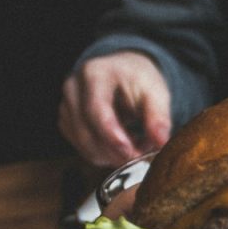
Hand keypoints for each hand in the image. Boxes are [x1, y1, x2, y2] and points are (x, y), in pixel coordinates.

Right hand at [59, 51, 172, 168]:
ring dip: (112, 155)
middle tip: (143, 156)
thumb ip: (159, 117)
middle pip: (86, 132)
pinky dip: (105, 154)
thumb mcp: (156, 92)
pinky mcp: (66, 122)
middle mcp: (73, 88)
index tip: (131, 153)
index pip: (96, 109)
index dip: (112, 135)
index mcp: (95, 73)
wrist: (122, 72)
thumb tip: (161, 143)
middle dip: (115, 152)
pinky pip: (83, 150)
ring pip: (84, 146)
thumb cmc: (138, 80)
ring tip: (137, 145)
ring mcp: (66, 106)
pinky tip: (122, 144)